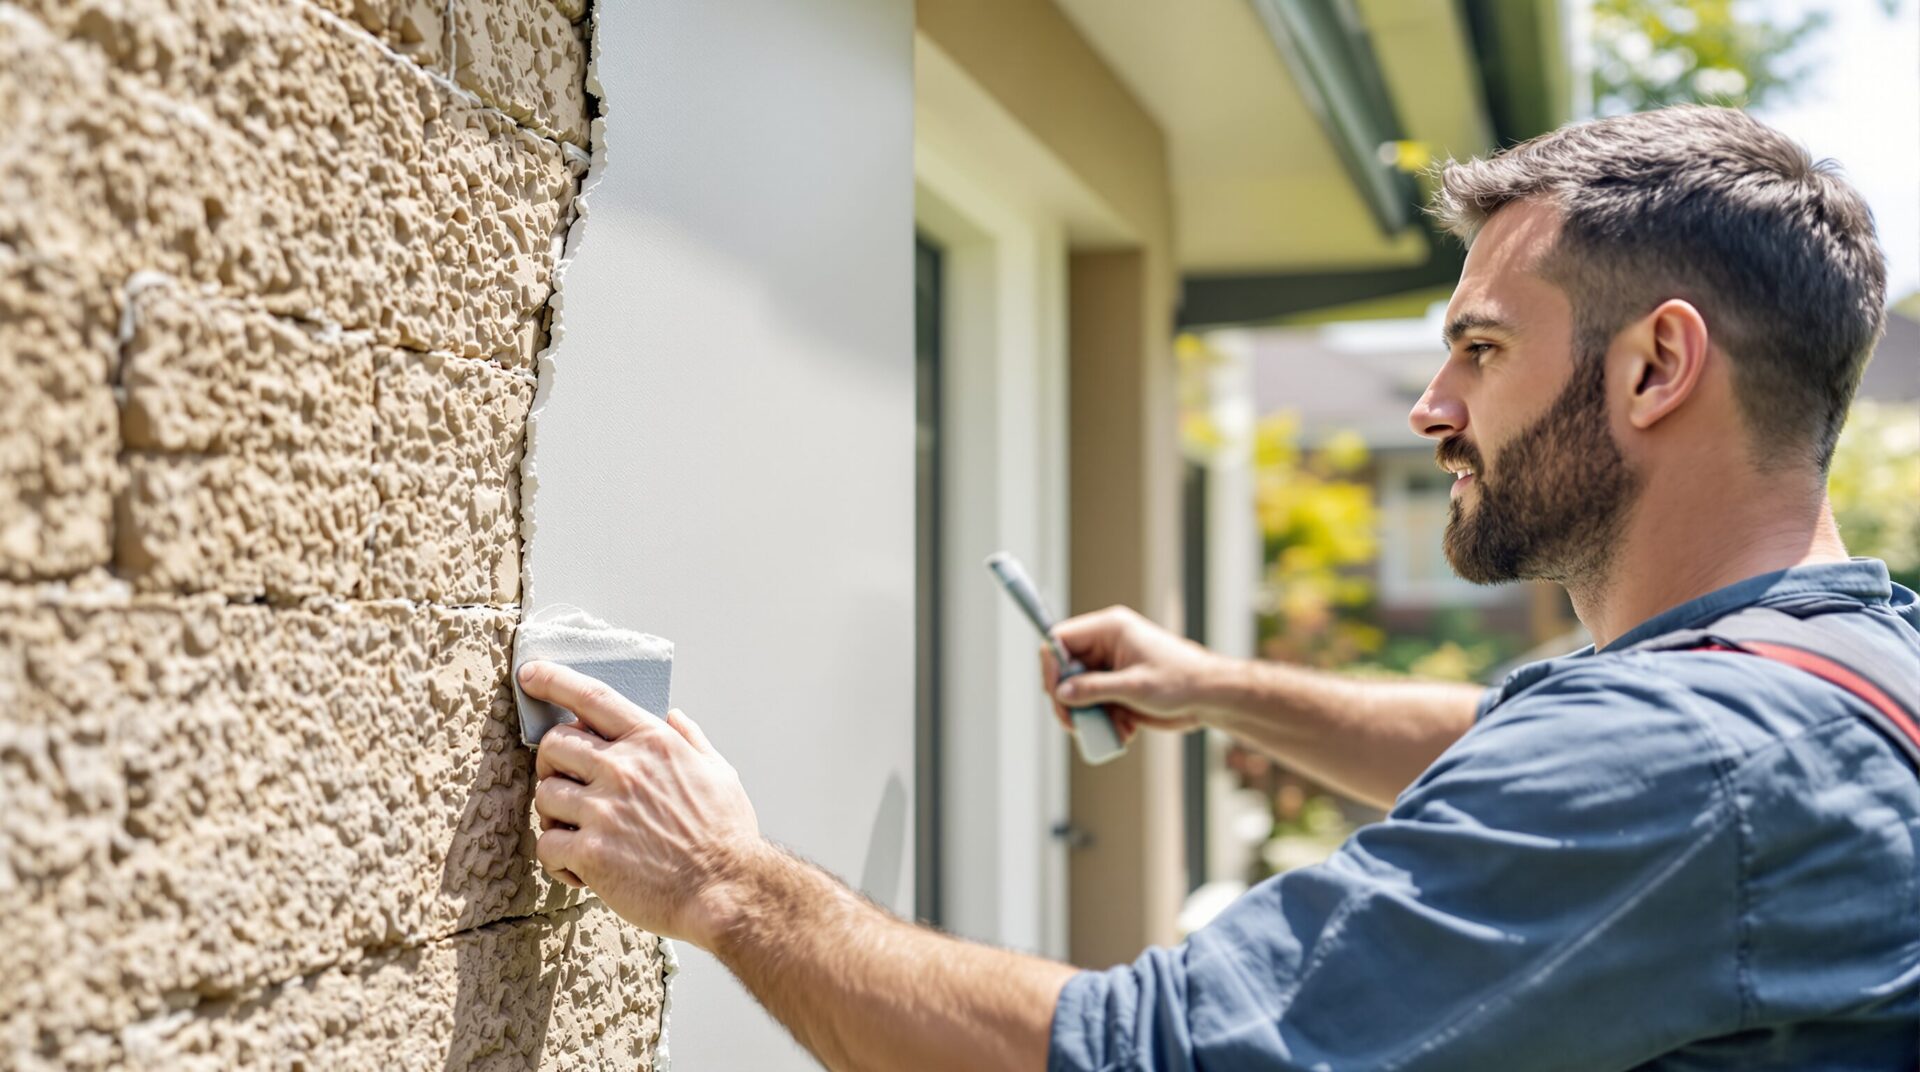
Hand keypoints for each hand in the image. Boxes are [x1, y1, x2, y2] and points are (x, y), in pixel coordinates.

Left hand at [518, 660, 764, 948]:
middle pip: (553, 745)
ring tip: (580, 832)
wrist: (726, 891)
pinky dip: (557, 858)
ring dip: (554, 813)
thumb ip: (691, 739)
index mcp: (653, 742)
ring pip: (544, 794)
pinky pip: (547, 843)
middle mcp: (623, 769)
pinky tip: (582, 869)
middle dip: (552, 762)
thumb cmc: (726, 835)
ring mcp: (603, 811)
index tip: (530, 674)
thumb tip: (673, 715)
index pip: (592, 697)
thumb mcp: (719, 772)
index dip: (554, 680)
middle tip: (568, 784)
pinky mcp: (590, 853)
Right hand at [1039, 605, 1221, 743]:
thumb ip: (1095, 689)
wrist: (1211, 698)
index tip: (1056, 695)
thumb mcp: (1135, 686)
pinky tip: (1124, 731)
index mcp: (1110, 629)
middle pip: (1065, 670)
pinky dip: (1104, 721)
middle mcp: (1106, 645)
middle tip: (1074, 724)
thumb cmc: (1182, 681)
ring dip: (1089, 716)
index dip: (1052, 666)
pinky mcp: (1118, 687)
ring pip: (1079, 692)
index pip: (1061, 639)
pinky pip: (1096, 705)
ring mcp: (1112, 667)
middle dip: (1069, 700)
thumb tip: (1062, 693)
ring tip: (1111, 730)